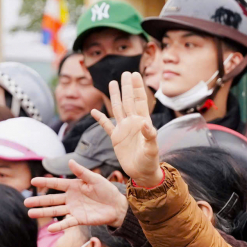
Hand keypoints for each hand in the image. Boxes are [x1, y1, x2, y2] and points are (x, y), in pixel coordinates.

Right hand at [26, 159, 127, 233]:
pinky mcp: (79, 219)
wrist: (117, 206)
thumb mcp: (95, 179)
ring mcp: (73, 209)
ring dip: (43, 213)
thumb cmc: (107, 190)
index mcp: (74, 186)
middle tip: (26, 202)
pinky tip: (50, 229)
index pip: (56, 184)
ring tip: (30, 214)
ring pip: (55, 211)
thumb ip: (82, 172)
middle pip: (51, 199)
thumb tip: (70, 161)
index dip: (45, 182)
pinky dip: (59, 226)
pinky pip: (67, 223)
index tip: (33, 181)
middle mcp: (71, 198)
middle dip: (38, 201)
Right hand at [92, 72, 162, 186]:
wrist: (142, 173)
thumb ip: (150, 135)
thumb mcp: (152, 148)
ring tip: (111, 83)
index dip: (137, 87)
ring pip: (117, 109)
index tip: (135, 74)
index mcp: (142, 122)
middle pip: (128, 101)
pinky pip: (107, 126)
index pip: (139, 100)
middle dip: (126, 87)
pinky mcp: (116, 139)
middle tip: (124, 73)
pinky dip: (100, 119)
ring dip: (115, 96)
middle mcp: (132, 123)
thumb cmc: (150, 161)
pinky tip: (94, 111)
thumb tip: (145, 123)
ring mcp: (123, 130)